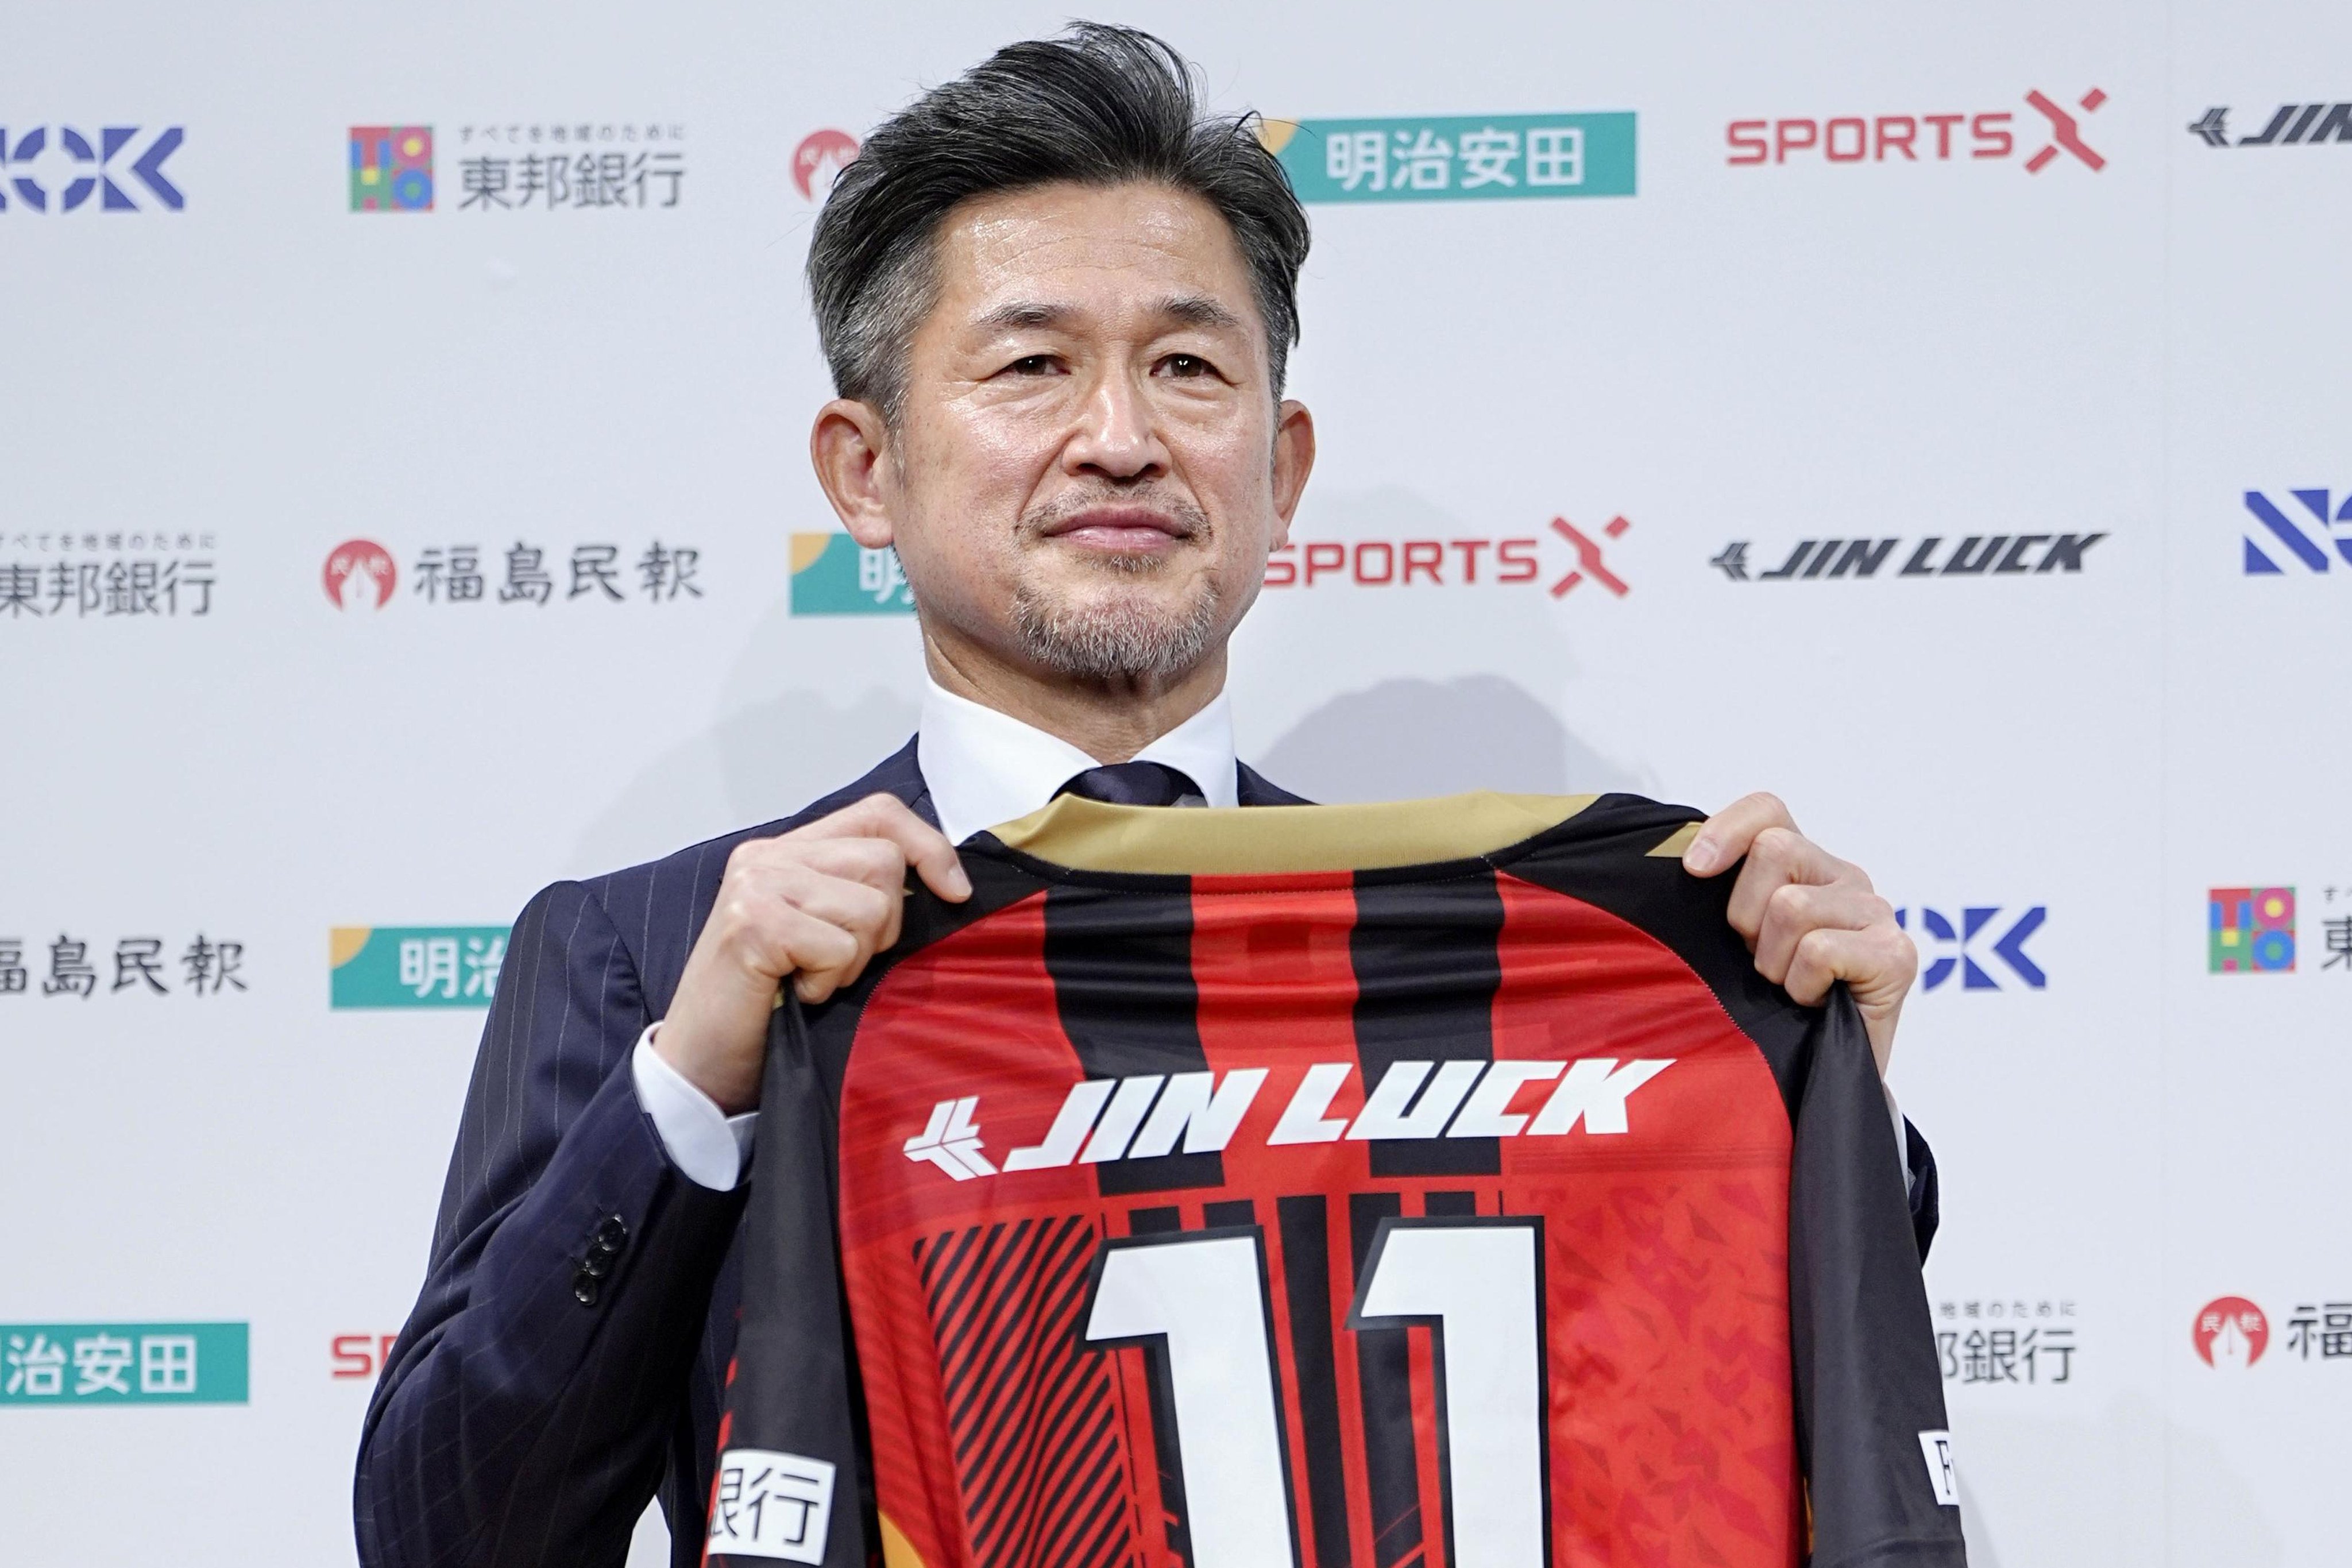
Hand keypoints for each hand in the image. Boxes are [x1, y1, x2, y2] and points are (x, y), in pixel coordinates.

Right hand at [656, 794, 969, 1112]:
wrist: (701, 1061)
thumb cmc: (768, 1004)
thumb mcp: (822, 934)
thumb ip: (860, 893)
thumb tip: (946, 882)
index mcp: (788, 850)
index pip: (879, 814)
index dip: (929, 846)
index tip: (955, 893)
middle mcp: (768, 855)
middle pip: (885, 862)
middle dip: (885, 925)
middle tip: (840, 962)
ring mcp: (757, 884)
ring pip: (870, 906)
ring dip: (853, 959)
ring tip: (812, 978)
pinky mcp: (753, 923)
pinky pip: (838, 946)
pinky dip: (828, 982)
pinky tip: (796, 993)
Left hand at [1682, 793, 1914, 1077]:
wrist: (1815, 1080)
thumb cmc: (1767, 1009)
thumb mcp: (1731, 942)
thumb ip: (1717, 894)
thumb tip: (1683, 862)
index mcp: (1805, 865)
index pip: (1768, 810)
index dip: (1726, 830)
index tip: (1694, 871)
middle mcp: (1845, 879)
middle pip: (1776, 850)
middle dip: (1746, 914)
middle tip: (1757, 961)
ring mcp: (1876, 913)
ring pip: (1792, 906)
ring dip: (1773, 962)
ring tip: (1786, 988)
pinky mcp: (1896, 954)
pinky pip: (1819, 949)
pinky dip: (1802, 985)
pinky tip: (1814, 1003)